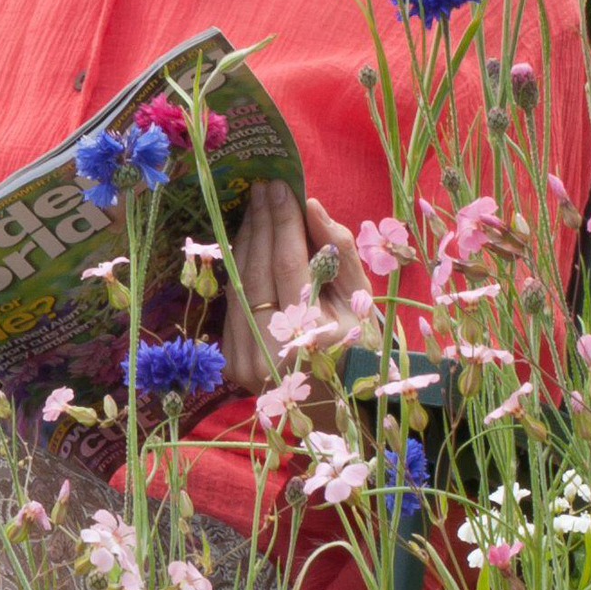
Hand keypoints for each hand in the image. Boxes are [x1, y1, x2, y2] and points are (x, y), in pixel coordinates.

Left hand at [220, 187, 377, 394]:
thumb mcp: (360, 300)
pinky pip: (233, 302)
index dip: (282, 223)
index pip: (288, 267)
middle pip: (256, 272)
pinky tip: (249, 240)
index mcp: (311, 341)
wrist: (335, 402)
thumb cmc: (357, 346)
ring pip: (239, 285)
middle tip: (264, 187)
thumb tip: (311, 206)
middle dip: (260, 224)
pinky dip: (240, 268)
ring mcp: (244, 362)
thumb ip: (338, 252)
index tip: (280, 187)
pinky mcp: (230, 361)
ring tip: (257, 206)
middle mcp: (270, 354)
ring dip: (245, 241)